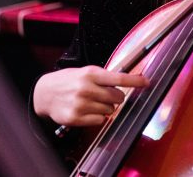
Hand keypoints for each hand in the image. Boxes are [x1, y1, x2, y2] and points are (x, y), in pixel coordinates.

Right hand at [33, 66, 148, 125]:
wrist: (44, 93)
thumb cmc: (69, 80)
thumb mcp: (86, 71)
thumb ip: (104, 76)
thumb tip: (127, 80)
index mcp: (91, 74)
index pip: (119, 78)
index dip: (135, 81)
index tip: (147, 82)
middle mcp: (87, 88)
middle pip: (117, 97)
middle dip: (116, 97)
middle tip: (105, 94)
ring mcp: (81, 104)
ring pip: (110, 110)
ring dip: (105, 107)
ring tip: (92, 101)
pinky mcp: (76, 118)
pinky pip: (99, 121)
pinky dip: (97, 117)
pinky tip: (87, 110)